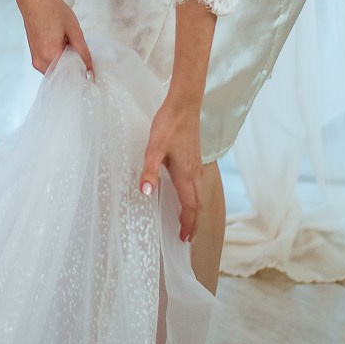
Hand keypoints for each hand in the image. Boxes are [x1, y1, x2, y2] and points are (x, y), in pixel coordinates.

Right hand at [17, 0, 94, 76]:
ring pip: (57, 71)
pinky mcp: (34, 55)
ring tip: (71, 46)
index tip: (92, 70)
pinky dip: (59, 60)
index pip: (71, 75)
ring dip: (67, 63)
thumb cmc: (51, 8)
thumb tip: (90, 69)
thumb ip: (83, 51)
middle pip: (63, 75)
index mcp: (50, 55)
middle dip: (75, 69)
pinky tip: (63, 46)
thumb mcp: (73, 29)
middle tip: (82, 54)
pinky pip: (50, 65)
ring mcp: (36, 60)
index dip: (83, 73)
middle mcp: (40, 62)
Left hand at [138, 95, 204, 241]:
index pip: (191, 207)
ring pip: (199, 194)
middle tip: (186, 236)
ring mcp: (196, 165)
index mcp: (185, 175)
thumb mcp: (154, 148)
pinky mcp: (194, 157)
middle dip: (193, 221)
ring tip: (187, 219)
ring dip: (194, 209)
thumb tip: (146, 193)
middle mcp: (194, 173)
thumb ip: (149, 171)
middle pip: (198, 204)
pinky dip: (194, 196)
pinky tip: (184, 192)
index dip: (188, 224)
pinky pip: (197, 184)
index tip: (184, 239)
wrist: (184, 104)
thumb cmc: (169, 125)